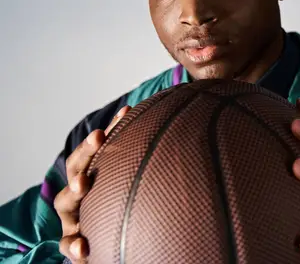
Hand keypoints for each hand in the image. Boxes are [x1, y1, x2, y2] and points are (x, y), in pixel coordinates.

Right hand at [54, 105, 129, 262]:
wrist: (104, 242)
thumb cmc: (120, 207)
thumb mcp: (129, 185)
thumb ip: (143, 163)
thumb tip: (176, 126)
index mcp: (93, 173)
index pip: (101, 145)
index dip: (114, 127)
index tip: (127, 109)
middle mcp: (79, 190)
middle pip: (78, 165)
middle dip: (88, 150)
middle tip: (99, 136)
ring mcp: (73, 215)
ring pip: (65, 200)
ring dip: (74, 189)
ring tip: (82, 184)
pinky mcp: (73, 241)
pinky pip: (68, 244)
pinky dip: (74, 246)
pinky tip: (83, 248)